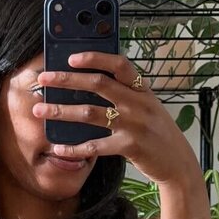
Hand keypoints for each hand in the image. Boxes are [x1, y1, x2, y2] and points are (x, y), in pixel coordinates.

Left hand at [34, 52, 197, 184]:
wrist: (178, 162)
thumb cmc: (157, 132)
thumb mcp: (147, 107)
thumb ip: (126, 93)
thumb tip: (90, 81)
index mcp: (142, 89)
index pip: (119, 64)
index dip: (94, 58)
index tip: (70, 56)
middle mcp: (138, 103)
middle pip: (98, 84)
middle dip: (67, 79)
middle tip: (44, 78)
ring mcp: (134, 125)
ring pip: (90, 113)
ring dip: (61, 111)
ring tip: (40, 110)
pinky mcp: (130, 146)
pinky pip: (95, 146)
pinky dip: (75, 147)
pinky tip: (59, 147)